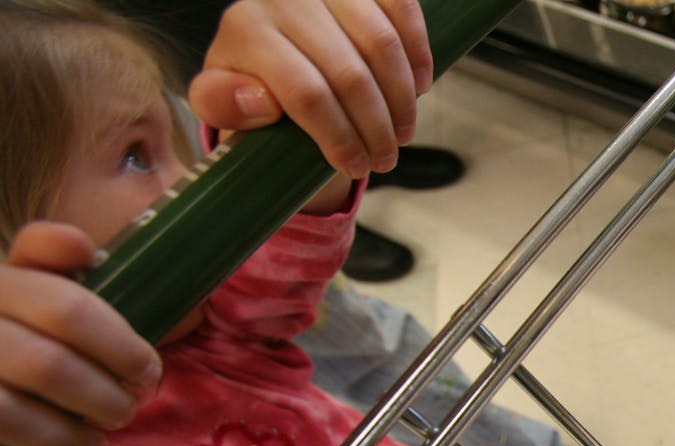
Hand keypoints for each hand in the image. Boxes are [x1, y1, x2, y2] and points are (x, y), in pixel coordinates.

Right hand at [0, 224, 161, 445]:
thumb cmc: (8, 326)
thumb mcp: (23, 283)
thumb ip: (50, 261)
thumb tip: (78, 244)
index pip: (67, 310)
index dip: (122, 347)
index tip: (148, 371)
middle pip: (49, 368)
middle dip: (104, 399)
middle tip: (125, 412)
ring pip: (13, 416)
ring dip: (69, 439)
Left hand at [188, 0, 433, 179]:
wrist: (278, 44)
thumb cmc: (252, 82)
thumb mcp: (220, 101)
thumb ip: (223, 104)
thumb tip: (261, 99)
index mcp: (246, 28)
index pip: (306, 92)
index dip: (338, 136)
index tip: (355, 166)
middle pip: (349, 74)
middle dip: (375, 127)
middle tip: (385, 159)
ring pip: (381, 45)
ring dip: (401, 99)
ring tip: (402, 133)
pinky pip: (402, 8)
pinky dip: (418, 51)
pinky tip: (420, 86)